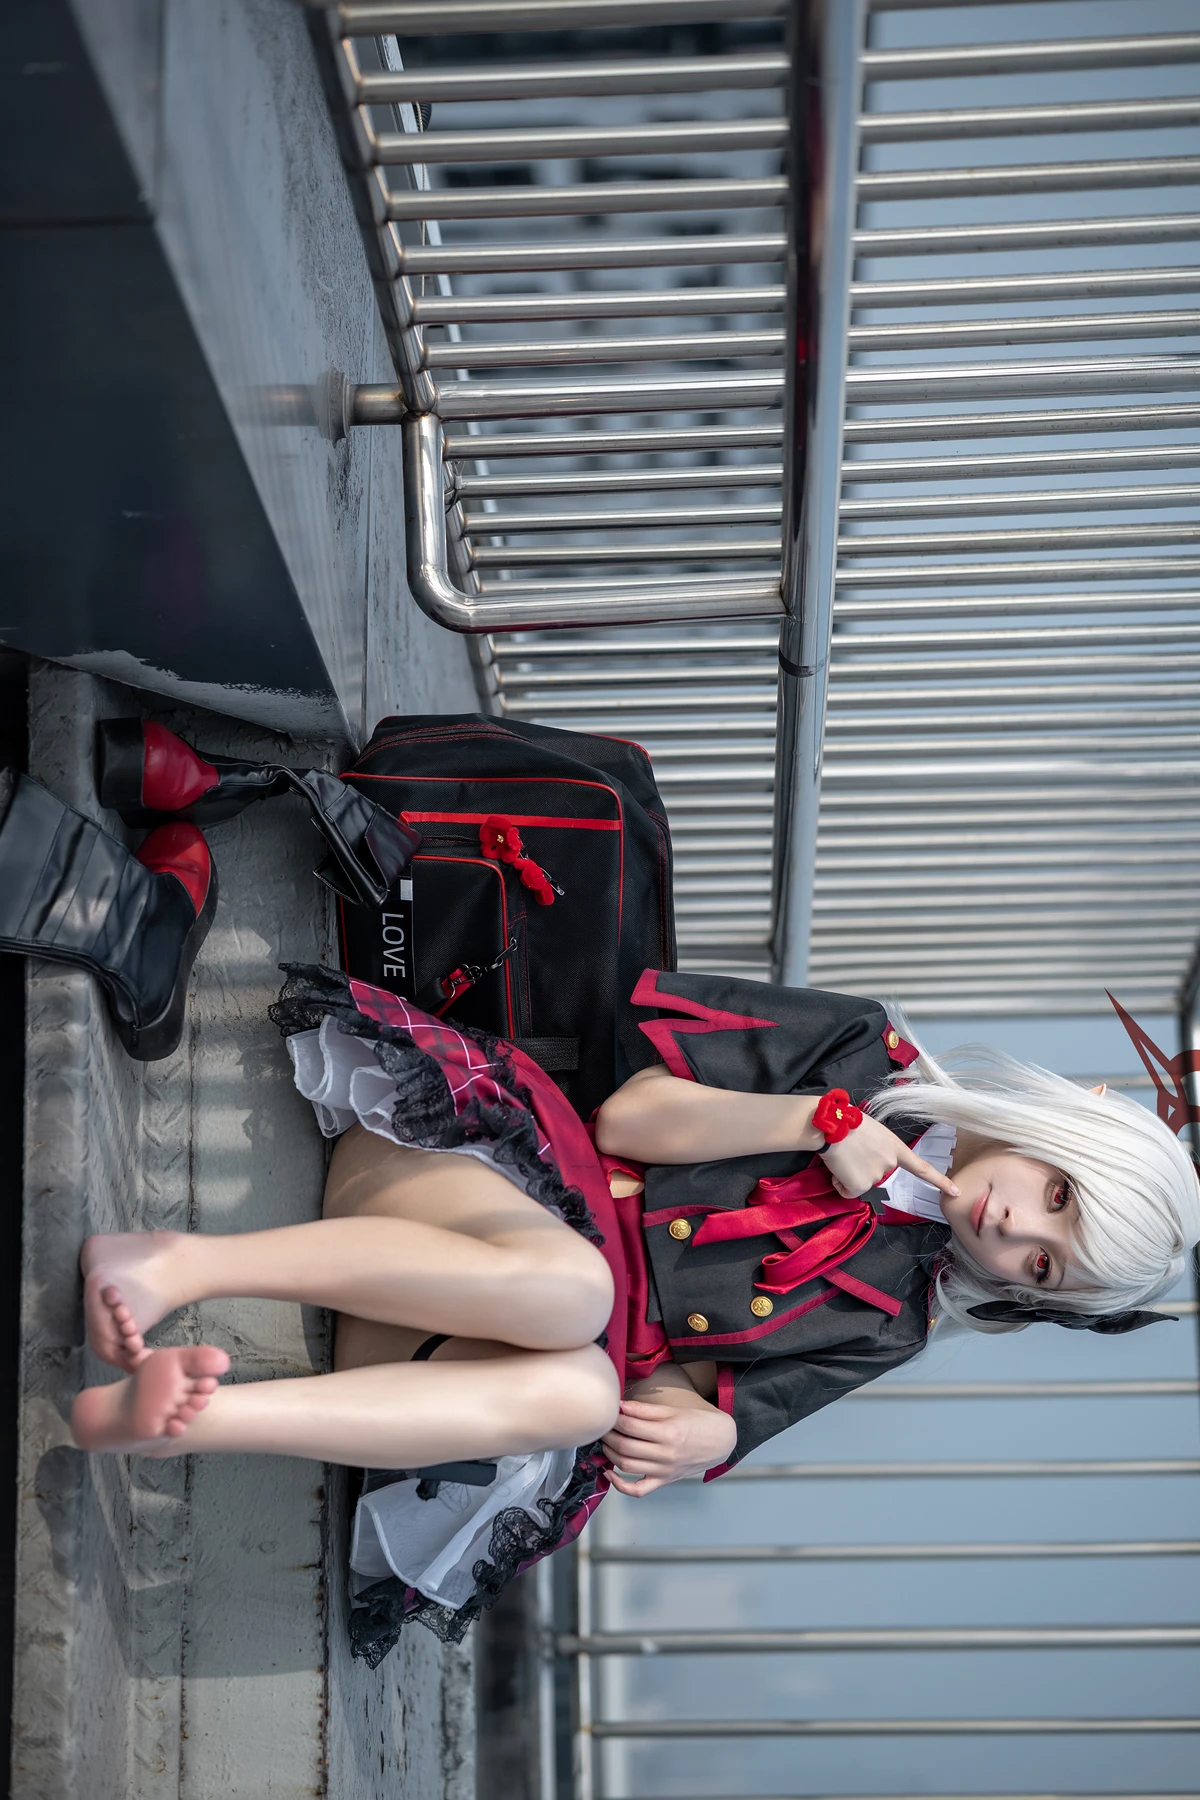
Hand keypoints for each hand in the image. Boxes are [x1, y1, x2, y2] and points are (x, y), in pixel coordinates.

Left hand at [601, 1398, 736, 1496]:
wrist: (721, 1441)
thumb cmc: (699, 1423)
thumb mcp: (673, 1410)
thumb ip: (645, 1410)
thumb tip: (620, 1406)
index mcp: (668, 1433)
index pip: (629, 1426)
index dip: (613, 1418)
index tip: (607, 1412)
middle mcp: (665, 1454)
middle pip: (624, 1446)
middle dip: (607, 1434)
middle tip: (602, 1425)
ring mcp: (664, 1471)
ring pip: (626, 1466)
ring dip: (609, 1453)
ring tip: (605, 1441)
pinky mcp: (664, 1481)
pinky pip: (638, 1490)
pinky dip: (620, 1486)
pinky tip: (610, 1473)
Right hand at [819, 1112, 958, 1201]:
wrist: (831, 1126)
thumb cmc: (846, 1120)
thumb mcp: (871, 1131)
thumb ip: (876, 1147)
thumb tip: (863, 1159)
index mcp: (895, 1147)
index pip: (921, 1168)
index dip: (939, 1180)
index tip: (956, 1191)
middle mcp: (890, 1163)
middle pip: (875, 1174)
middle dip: (860, 1167)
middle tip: (849, 1150)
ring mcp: (877, 1175)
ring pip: (860, 1183)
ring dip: (848, 1173)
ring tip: (841, 1154)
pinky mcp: (860, 1186)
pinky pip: (848, 1191)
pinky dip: (840, 1183)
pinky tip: (837, 1166)